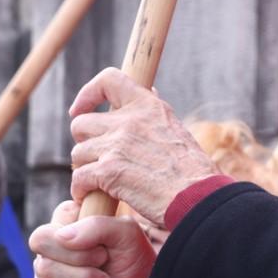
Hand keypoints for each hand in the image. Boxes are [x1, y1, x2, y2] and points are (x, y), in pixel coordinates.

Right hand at [30, 200, 159, 277]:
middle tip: (104, 261)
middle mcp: (53, 243)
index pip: (59, 214)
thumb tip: (62, 237)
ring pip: (45, 268)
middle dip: (81, 255)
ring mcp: (46, 269)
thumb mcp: (127, 235)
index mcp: (71, 220)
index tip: (104, 243)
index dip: (80, 230)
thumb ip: (98, 225)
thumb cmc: (133, 262)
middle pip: (42, 240)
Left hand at [69, 68, 220, 224]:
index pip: (109, 80)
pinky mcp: (109, 171)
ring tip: (98, 183)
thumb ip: (154, 113)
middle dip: (85, 142)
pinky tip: (90, 197)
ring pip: (78, 153)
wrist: (199, 197)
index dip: (88, 93)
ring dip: (84, 169)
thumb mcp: (176, 129)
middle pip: (82, 123)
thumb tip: (149, 92)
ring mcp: (117, 145)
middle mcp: (130, 120)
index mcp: (148, 106)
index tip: (79, 109)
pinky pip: (79, 178)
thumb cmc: (193, 172)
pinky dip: (81, 191)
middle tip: (96, 157)